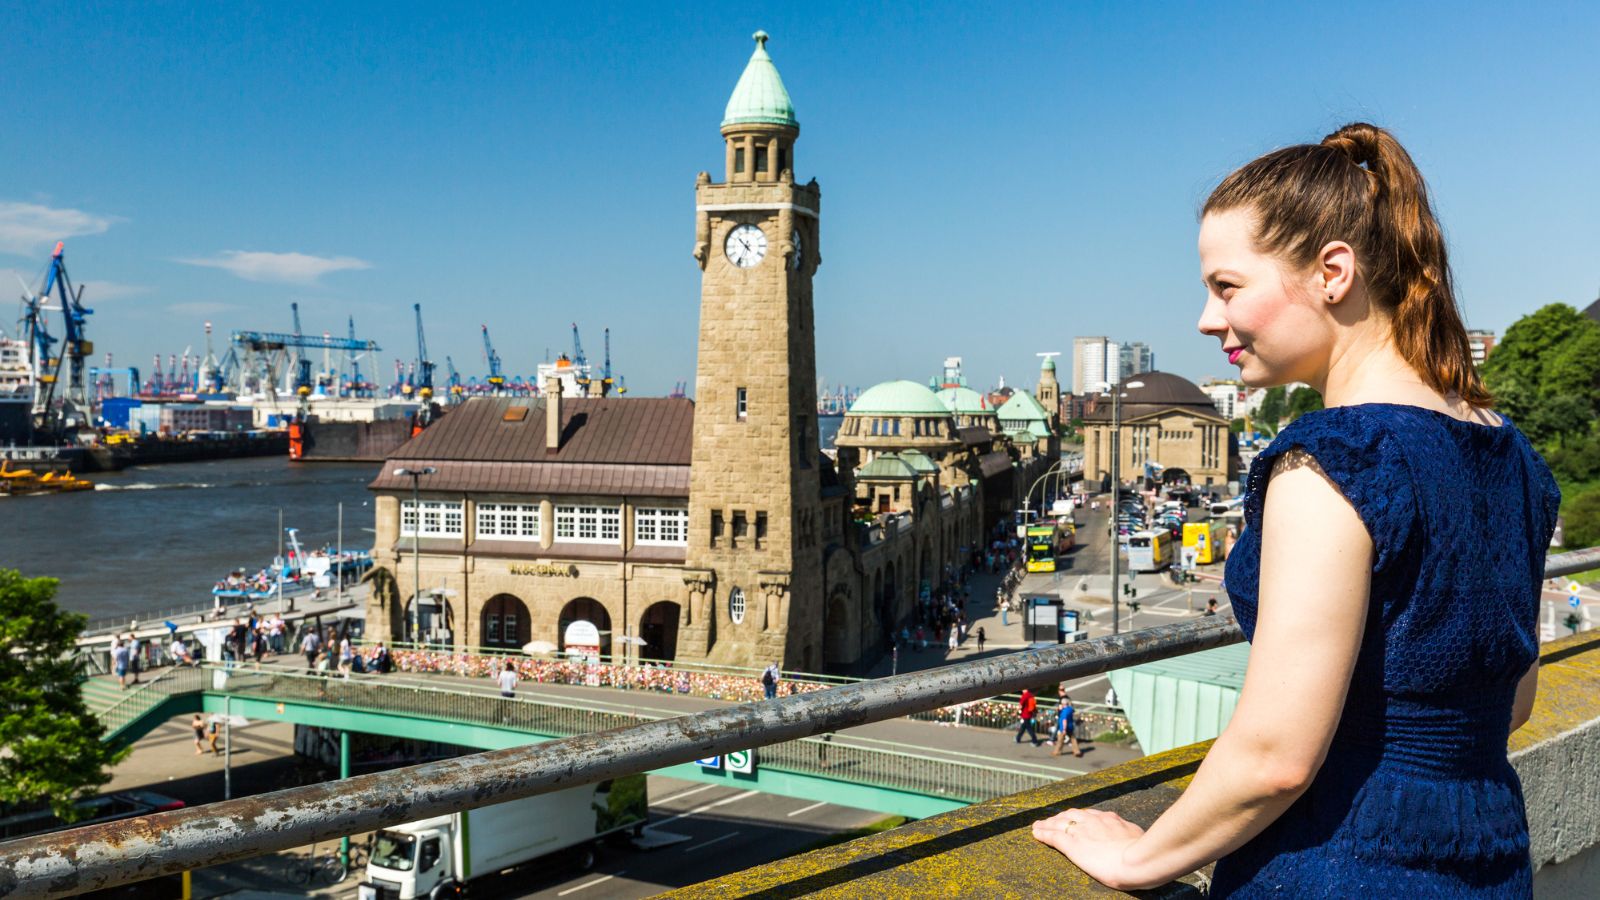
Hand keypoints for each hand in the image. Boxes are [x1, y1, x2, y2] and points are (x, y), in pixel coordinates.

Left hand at [1031, 807, 1151, 890]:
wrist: (1138, 859)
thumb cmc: (1144, 853)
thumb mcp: (1138, 837)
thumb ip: (1130, 835)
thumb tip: (1134, 837)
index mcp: (1110, 820)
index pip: (1090, 815)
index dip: (1080, 817)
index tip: (1075, 818)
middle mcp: (1094, 821)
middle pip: (1072, 815)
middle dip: (1061, 817)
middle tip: (1054, 820)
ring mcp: (1082, 832)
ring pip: (1059, 824)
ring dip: (1048, 824)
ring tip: (1039, 825)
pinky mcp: (1072, 845)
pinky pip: (1053, 837)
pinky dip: (1043, 834)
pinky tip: (1036, 833)